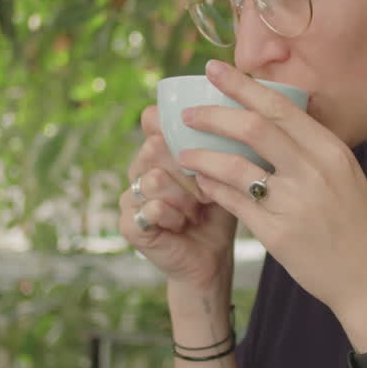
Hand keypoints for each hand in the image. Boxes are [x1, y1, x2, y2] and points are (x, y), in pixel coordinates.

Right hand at [119, 104, 238, 302]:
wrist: (211, 258)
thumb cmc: (220, 210)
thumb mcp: (223, 171)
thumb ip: (219, 144)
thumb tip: (237, 109)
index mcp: (157, 151)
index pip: (152, 120)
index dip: (173, 126)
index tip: (199, 142)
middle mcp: (138, 169)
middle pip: (155, 147)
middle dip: (189, 169)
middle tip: (207, 191)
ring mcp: (129, 197)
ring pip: (154, 178)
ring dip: (185, 196)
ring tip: (197, 210)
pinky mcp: (129, 225)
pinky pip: (151, 208)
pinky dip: (174, 217)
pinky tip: (183, 225)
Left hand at [175, 60, 366, 318]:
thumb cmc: (357, 225)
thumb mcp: (345, 175)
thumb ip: (312, 149)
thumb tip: (272, 120)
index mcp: (331, 151)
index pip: (280, 107)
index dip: (242, 85)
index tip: (215, 70)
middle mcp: (314, 172)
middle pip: (254, 128)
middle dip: (213, 115)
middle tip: (188, 114)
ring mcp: (295, 204)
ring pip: (235, 167)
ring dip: (202, 156)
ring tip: (184, 153)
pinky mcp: (278, 235)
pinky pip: (235, 203)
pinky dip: (213, 189)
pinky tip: (202, 183)